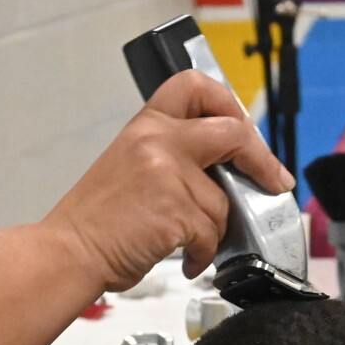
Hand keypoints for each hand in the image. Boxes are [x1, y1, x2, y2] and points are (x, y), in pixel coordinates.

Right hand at [44, 71, 293, 289]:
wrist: (69, 252)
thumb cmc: (97, 220)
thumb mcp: (130, 164)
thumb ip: (172, 154)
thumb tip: (224, 166)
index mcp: (146, 126)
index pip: (195, 85)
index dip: (229, 103)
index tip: (244, 127)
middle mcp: (159, 140)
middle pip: (233, 133)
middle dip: (261, 159)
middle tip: (274, 180)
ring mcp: (168, 174)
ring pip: (223, 200)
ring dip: (214, 228)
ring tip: (188, 242)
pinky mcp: (177, 210)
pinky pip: (212, 232)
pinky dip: (204, 252)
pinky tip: (187, 258)